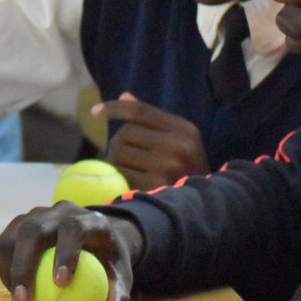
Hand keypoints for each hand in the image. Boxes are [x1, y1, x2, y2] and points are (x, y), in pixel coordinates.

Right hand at [0, 201, 143, 300]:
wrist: (94, 238)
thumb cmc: (107, 260)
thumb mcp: (121, 276)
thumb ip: (118, 295)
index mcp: (87, 219)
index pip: (72, 228)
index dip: (65, 252)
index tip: (61, 283)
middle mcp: (59, 211)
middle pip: (33, 229)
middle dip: (24, 265)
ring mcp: (36, 215)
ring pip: (13, 235)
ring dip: (10, 269)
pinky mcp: (19, 224)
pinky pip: (4, 244)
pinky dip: (4, 267)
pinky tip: (12, 291)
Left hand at [94, 92, 208, 189]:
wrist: (205, 205)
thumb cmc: (187, 169)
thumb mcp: (180, 140)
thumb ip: (153, 120)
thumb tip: (124, 96)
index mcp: (185, 129)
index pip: (140, 111)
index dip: (114, 107)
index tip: (95, 111)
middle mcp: (178, 146)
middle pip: (126, 133)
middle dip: (118, 143)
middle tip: (123, 155)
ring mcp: (167, 167)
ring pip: (119, 153)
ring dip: (115, 161)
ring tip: (127, 169)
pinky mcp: (155, 187)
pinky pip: (121, 174)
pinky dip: (119, 177)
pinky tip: (129, 181)